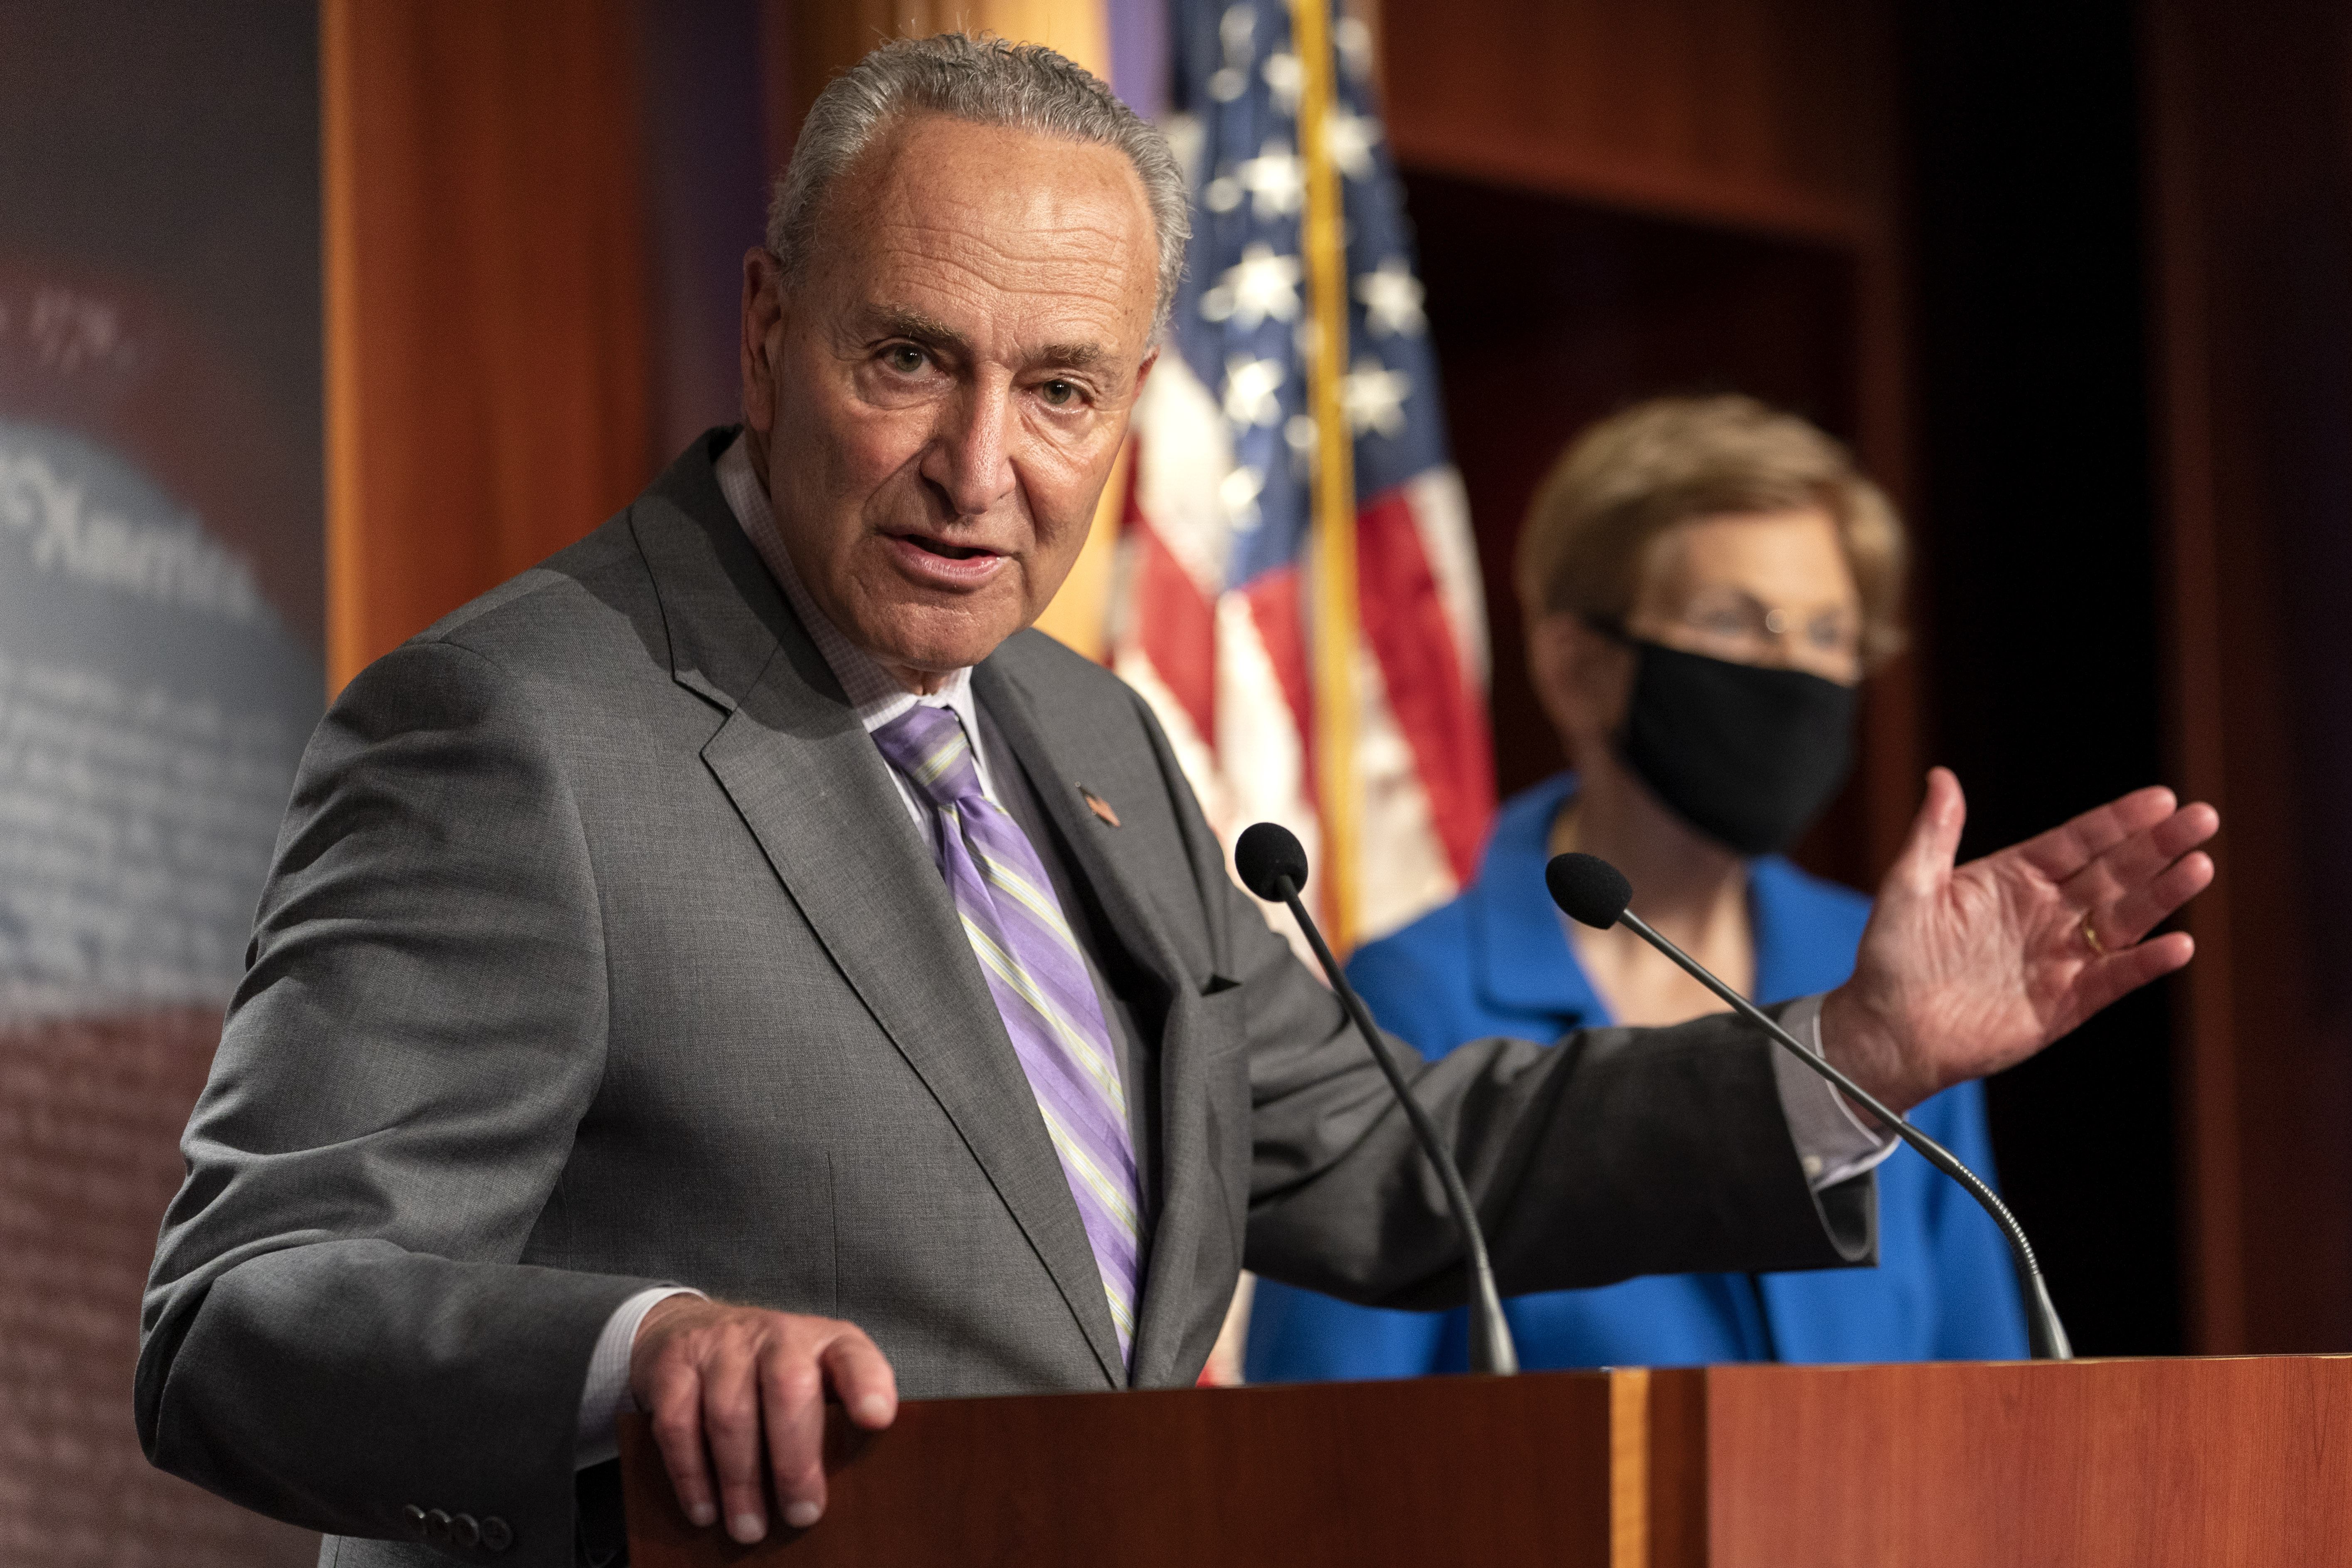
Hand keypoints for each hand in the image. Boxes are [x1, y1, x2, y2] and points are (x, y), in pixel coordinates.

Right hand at [630, 1296, 897, 1543]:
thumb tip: (850, 1491)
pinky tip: (705, 1509)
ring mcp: (721, 1344)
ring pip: (731, 1412)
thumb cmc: (769, 1372)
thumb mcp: (815, 1379)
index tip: (877, 1419)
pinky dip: (691, 1474)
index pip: (852, 1354)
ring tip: (749, 1527)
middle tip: (801, 1515)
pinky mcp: (674, 1364)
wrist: (692, 1325)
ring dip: (741, 1480)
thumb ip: (835, 1419)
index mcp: (823, 1341)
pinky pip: (679, 1423)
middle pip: (789, 1388)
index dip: (866, 1383)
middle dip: (795, 1460)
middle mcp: (775, 1334)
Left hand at [1821, 767, 2217, 1113]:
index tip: (2160, 798)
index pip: (2076, 841)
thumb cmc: (1892, 956)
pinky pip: (2113, 978)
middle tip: (2202, 818)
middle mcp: (2044, 913)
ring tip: (2199, 866)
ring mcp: (2058, 958)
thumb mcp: (1908, 886)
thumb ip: (1933, 833)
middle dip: (2158, 846)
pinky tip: (2177, 944)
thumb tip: (1942, 776)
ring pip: (2123, 919)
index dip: (2118, 821)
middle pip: (2113, 872)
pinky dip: (2144, 964)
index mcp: (2013, 878)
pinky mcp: (2064, 1003)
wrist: (1886, 1030)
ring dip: (2162, 895)